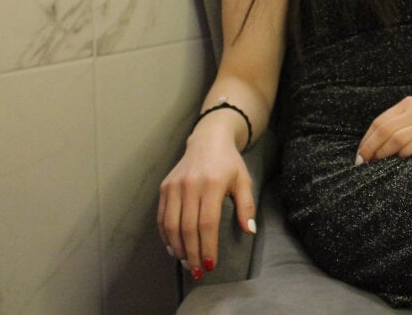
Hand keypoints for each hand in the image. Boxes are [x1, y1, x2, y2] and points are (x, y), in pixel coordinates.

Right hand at [157, 114, 256, 280]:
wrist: (208, 140)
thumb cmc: (229, 163)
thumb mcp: (243, 181)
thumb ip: (247, 206)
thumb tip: (250, 230)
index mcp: (212, 184)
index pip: (207, 223)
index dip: (208, 246)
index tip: (211, 265)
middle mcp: (190, 185)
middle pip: (188, 228)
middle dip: (193, 253)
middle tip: (198, 271)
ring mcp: (174, 186)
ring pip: (171, 225)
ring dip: (178, 248)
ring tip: (187, 263)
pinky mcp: (165, 187)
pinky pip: (162, 217)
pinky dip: (166, 236)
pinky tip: (174, 248)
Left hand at [356, 95, 411, 163]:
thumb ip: (400, 121)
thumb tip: (375, 144)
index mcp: (408, 104)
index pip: (379, 122)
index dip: (366, 140)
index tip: (360, 156)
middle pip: (384, 130)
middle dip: (370, 149)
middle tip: (364, 164)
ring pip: (397, 139)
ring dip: (383, 154)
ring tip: (377, 165)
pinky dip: (404, 155)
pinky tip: (399, 162)